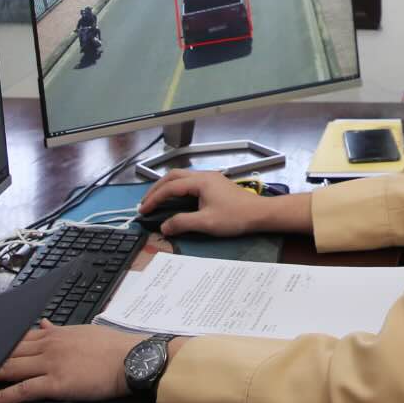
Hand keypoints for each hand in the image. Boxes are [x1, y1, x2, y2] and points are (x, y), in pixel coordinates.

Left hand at [0, 323, 139, 402]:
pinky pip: (21, 390)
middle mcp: (47, 345)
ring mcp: (49, 363)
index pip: (18, 336)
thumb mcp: (83, 331)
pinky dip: (0, 396)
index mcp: (54, 333)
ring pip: (10, 368)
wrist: (131, 359)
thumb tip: (43, 324)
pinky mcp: (55, 383)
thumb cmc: (113, 348)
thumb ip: (60, 329)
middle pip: (8, 351)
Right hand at [137, 168, 271, 237]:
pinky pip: (190, 182)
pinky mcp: (215, 184)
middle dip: (157, 188)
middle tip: (146, 202)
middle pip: (173, 176)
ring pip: (182, 177)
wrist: (260, 214)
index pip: (170, 187)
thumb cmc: (235, 217)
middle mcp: (203, 175)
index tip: (143, 210)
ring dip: (167, 187)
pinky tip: (176, 199)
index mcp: (200, 181)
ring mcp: (210, 178)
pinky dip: (177, 188)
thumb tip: (164, 227)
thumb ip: (182, 223)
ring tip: (157, 200)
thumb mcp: (206, 222)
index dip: (154, 199)